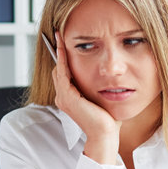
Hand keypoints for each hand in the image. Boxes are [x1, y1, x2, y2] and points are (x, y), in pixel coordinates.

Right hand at [51, 32, 120, 163]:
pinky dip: (62, 59)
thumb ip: (100, 87)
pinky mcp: (67, 97)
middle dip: (59, 51)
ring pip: (58, 69)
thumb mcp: (102, 98)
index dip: (63, 57)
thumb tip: (109, 77)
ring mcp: (63, 97)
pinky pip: (62, 73)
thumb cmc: (108, 120)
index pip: (63, 73)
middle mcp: (63, 97)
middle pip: (58, 68)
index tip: (65, 42)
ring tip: (60, 36)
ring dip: (59, 51)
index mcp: (69, 98)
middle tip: (60, 33)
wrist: (106, 135)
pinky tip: (65, 48)